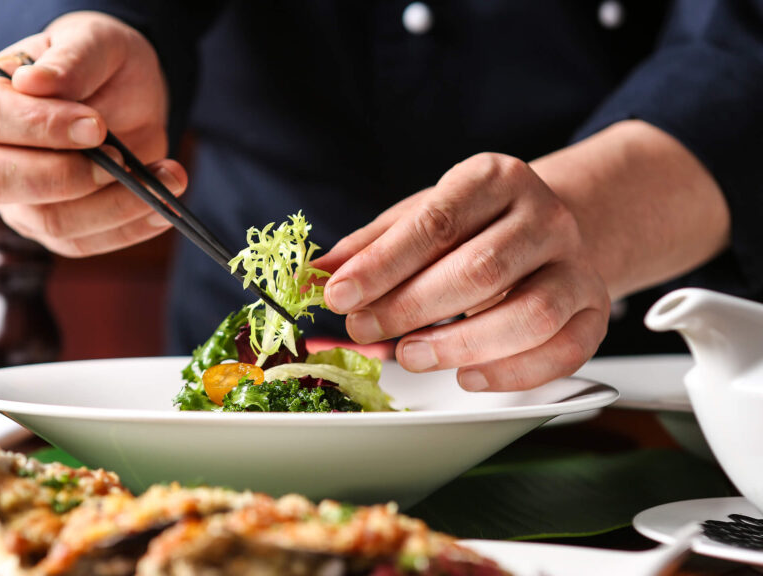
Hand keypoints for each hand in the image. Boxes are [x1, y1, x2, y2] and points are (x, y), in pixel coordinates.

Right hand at [0, 11, 186, 256]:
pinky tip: (164, 207)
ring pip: (53, 222)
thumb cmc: (99, 64)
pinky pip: (87, 243)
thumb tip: (32, 83)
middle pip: (0, 182)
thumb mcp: (93, 43)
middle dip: (70, 176)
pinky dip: (130, 229)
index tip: (97, 126)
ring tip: (167, 178)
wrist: (125, 94)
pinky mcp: (57, 230)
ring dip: (116, 206)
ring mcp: (20, 201)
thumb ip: (70, 61)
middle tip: (122, 159)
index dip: (42, 127)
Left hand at [313, 153, 610, 390]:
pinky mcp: (594, 309)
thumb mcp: (419, 216)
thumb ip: (371, 246)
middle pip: (480, 270)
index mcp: (494, 179)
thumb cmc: (472, 224)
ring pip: (530, 314)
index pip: (435, 222)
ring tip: (409, 355)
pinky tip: (468, 376)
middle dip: (410, 307)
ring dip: (460, 345)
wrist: (546, 225)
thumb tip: (317, 276)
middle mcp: (544, 216)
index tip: (338, 294)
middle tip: (363, 329)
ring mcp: (576, 264)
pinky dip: (513, 373)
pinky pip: (565, 351)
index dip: (382, 265)